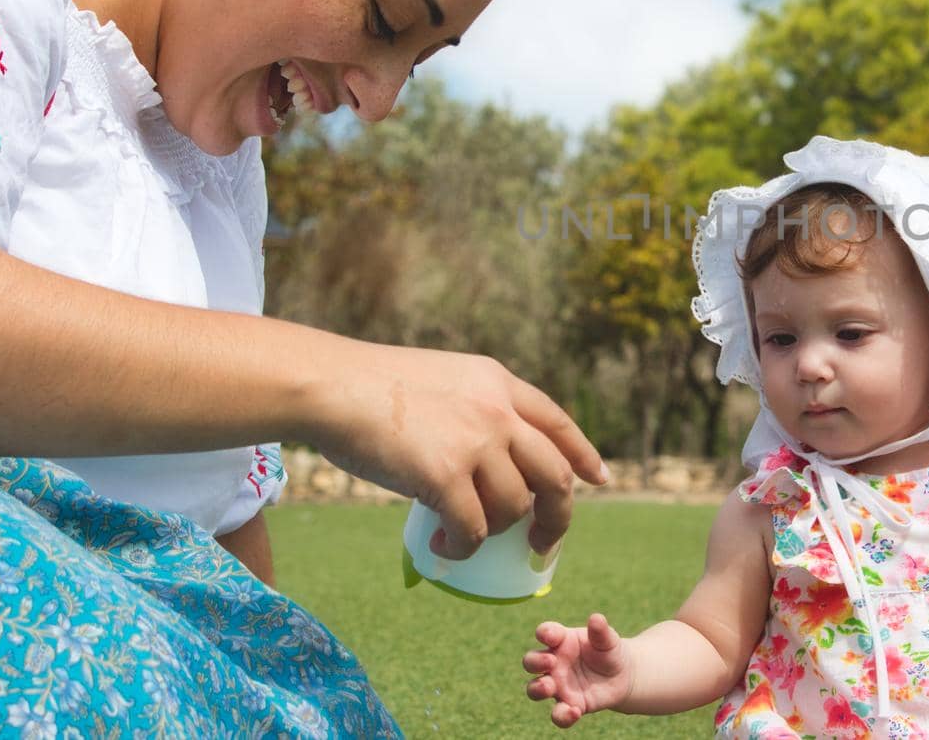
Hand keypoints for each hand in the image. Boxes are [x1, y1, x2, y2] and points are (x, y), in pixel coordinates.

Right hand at [307, 344, 606, 558]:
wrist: (331, 385)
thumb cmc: (369, 385)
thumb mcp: (441, 379)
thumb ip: (472, 410)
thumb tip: (483, 464)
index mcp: (497, 382)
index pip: (556, 421)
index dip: (581, 453)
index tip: (597, 479)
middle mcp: (497, 410)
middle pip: (554, 473)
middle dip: (557, 516)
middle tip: (542, 542)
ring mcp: (476, 442)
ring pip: (515, 506)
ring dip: (495, 532)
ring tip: (465, 538)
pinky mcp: (446, 475)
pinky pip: (474, 529)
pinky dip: (464, 548)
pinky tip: (446, 549)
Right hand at [524, 614, 631, 727]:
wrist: (622, 676)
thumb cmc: (608, 651)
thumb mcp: (608, 639)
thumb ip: (601, 631)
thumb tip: (596, 618)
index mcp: (561, 641)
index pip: (545, 633)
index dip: (545, 633)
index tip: (552, 636)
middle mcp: (554, 663)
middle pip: (531, 662)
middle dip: (535, 662)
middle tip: (551, 662)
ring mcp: (558, 685)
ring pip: (535, 689)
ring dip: (538, 688)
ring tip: (549, 687)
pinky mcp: (568, 705)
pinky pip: (558, 714)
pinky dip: (562, 716)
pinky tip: (576, 712)